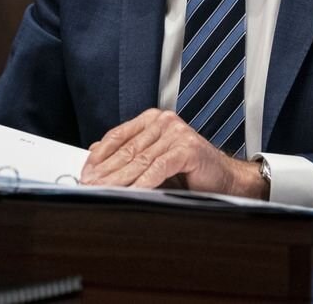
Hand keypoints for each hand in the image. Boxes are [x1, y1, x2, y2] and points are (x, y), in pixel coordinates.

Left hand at [78, 108, 266, 198]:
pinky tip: (131, 192)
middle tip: (89, 185)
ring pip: (140, 160)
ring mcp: (177, 134)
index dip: (99, 155)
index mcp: (153, 120)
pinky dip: (143, 182)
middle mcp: (164, 121)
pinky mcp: (187, 149)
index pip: (118, 136)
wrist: (226, 179)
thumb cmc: (190, 171)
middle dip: (105, 171)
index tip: (85, 171)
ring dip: (119, 179)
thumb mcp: (154, 158)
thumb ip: (129, 153)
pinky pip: (159, 168)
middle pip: (127, 149)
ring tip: (104, 191)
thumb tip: (95, 154)